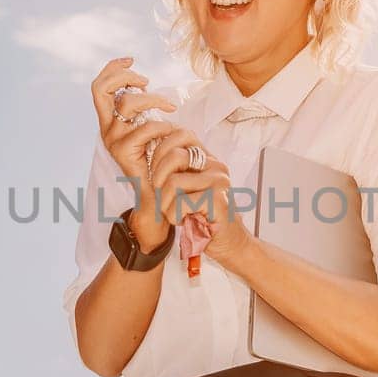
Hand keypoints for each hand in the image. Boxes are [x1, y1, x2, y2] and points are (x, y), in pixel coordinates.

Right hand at [90, 56, 177, 243]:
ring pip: (129, 102)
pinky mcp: (122, 151)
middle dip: (125, 76)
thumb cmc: (161, 158)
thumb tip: (143, 83)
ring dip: (154, 99)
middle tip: (146, 81)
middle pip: (101, 88)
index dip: (112, 68)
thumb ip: (143, 109)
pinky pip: (145, 126)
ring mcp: (112, 139)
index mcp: (110, 121)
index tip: (131, 60)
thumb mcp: (151, 127)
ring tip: (171, 108)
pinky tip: (173, 131)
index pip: (100, 87)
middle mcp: (106, 128)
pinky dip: (163, 124)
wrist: (159, 193)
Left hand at [145, 128, 253, 265]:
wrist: (228, 243)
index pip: (180, 134)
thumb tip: (150, 150)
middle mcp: (216, 164)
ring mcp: (219, 181)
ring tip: (177, 213)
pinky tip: (186, 222)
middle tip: (162, 197)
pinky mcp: (217, 200)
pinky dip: (175, 217)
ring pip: (172, 182)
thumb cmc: (203, 216)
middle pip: (173, 156)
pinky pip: (179, 204)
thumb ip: (176, 169)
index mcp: (208, 157)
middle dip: (158, 179)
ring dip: (166, 204)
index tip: (156, 175)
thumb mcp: (186, 187)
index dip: (159, 152)